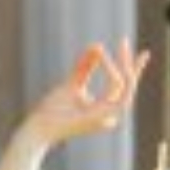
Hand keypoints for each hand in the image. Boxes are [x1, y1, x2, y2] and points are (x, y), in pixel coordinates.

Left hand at [19, 39, 148, 148]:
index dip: (129, 66)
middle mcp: (110, 114)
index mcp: (104, 109)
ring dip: (124, 65)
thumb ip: (85, 67)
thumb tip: (97, 46)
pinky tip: (105, 58)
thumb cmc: (52, 110)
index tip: (126, 44)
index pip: (123, 86)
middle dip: (131, 63)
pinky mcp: (103, 116)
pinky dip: (113, 72)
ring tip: (118, 47)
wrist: (39, 127)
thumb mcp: (72, 83)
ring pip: (126, 87)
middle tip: (124, 41)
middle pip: (129, 86)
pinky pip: (117, 90)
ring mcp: (108, 116)